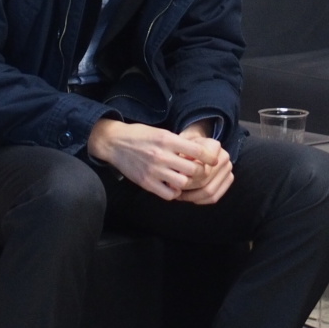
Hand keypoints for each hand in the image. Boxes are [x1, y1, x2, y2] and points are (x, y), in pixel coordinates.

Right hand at [86, 118, 216, 200]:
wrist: (115, 142)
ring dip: (188, 183)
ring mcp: (153, 170)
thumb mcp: (161, 133)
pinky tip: (174, 186)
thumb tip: (199, 154)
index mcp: (168, 140)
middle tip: (201, 173)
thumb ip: (178, 143)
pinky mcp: (146, 182)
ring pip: (183, 183)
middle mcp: (162, 155)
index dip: (209, 157)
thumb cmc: (140, 135)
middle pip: (193, 170)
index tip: (213, 161)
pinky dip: (175, 192)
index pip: (197, 150)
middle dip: (201, 172)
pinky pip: (169, 194)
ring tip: (187, 180)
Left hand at [175, 121, 233, 204]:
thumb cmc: (187, 147)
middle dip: (188, 188)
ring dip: (193, 197)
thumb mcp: (180, 147)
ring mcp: (228, 168)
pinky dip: (201, 200)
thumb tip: (178, 179)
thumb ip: (179, 161)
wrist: (198, 145)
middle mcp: (224, 156)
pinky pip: (215, 196)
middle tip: (174, 190)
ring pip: (210, 191)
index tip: (174, 179)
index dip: (187, 177)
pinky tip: (190, 198)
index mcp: (214, 146)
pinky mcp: (229, 178)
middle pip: (205, 181)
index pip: (201, 169)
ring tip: (180, 195)